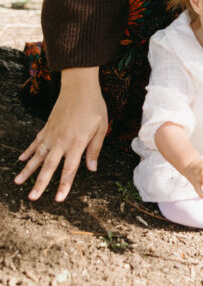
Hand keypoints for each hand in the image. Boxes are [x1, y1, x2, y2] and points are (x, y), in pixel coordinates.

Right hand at [15, 67, 108, 201]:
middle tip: (32, 198)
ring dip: (28, 170)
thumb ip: (95, 149)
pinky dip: (28, 151)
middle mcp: (62, 141)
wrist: (79, 86)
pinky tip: (20, 160)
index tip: (58, 199)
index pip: (69, 168)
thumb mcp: (101, 127)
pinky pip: (36, 142)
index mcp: (77, 142)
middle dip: (40, 183)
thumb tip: (92, 168)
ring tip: (17, 182)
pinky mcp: (47, 127)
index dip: (64, 184)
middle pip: (49, 166)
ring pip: (38, 156)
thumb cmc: (93, 106)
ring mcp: (52, 134)